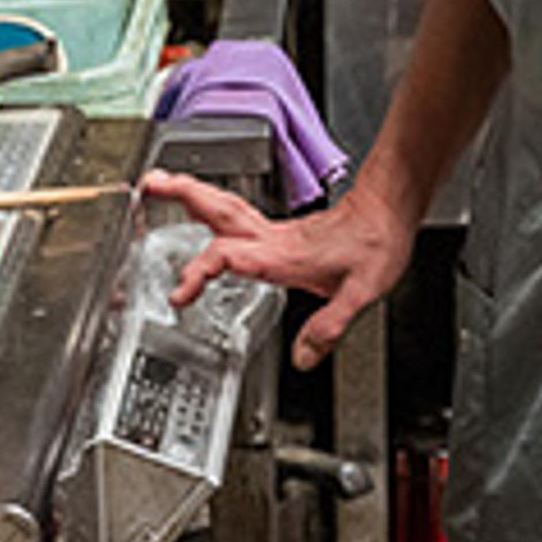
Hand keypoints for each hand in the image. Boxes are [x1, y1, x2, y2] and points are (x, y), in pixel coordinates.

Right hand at [138, 170, 413, 368]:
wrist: (391, 208)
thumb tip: (304, 357)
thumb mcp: (362, 291)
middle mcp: (274, 239)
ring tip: (161, 184)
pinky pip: (238, 217)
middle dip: (182, 197)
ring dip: (192, 195)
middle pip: (219, 212)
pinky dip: (212, 210)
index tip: (181, 292)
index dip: (201, 271)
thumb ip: (330, 325)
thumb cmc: (378, 240)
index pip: (230, 256)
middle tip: (150, 185)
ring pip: (226, 208)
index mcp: (282, 254)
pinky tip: (207, 217)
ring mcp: (277, 231)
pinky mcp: (284, 232)